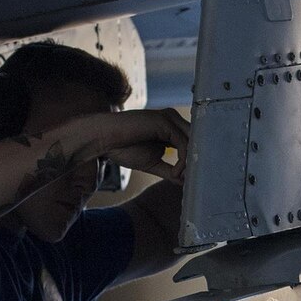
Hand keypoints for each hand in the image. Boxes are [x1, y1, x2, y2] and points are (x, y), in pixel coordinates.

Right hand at [69, 109, 191, 182]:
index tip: (192, 180)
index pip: (192, 142)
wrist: (103, 139)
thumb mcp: (152, 163)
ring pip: (193, 140)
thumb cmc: (123, 148)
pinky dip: (183, 161)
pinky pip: (183, 143)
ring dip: (191, 163)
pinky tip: (175, 173)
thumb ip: (169, 170)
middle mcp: (172, 119)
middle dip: (197, 161)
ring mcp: (169, 118)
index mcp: (170, 127)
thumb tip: (184, 181)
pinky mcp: (165, 122)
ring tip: (182, 178)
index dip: (194, 161)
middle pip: (197, 140)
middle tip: (194, 181)